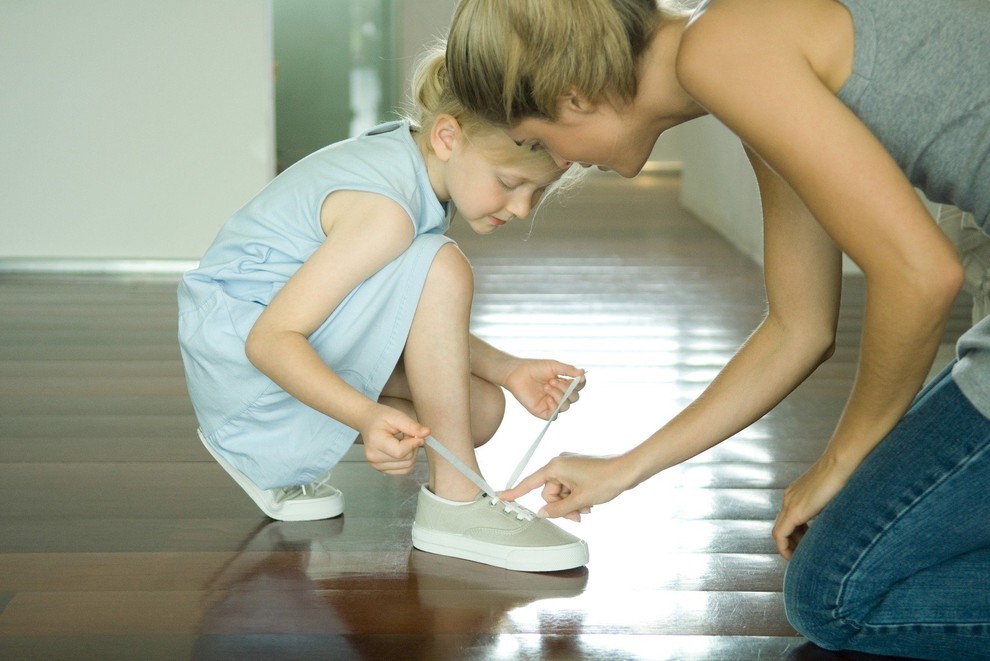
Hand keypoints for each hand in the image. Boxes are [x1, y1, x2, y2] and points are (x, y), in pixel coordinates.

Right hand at [359, 404, 427, 474]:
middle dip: (413, 447)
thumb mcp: (397, 416)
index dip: (413, 444)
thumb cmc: (381, 417)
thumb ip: (412, 426)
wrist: (368, 421)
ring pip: (406, 467)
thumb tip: (427, 433)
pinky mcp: (381, 469)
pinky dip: (407, 460)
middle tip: (408, 435)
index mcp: (376, 442)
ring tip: (404, 442)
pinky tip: (402, 449)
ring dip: (411, 454)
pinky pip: (403, 470)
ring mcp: (376, 465)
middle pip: (405, 460)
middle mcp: (374, 457)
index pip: (400, 452)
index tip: (418, 435)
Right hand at [499, 452, 629, 521]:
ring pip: (561, 492)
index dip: (515, 491)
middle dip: (561, 506)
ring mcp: (570, 466)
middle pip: (549, 492)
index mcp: (555, 466)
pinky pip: (570, 488)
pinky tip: (589, 502)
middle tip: (577, 514)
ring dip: (571, 503)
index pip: (530, 482)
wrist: (627, 470)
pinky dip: (577, 497)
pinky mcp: (579, 470)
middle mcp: (560, 463)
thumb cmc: (605, 480)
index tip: (501, 496)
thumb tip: (543, 512)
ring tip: (587, 508)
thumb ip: (558, 509)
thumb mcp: (579, 500)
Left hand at [503, 359, 584, 419]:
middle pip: (574, 398)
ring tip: (546, 386)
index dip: (581, 384)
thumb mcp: (554, 366)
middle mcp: (560, 394)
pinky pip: (555, 416)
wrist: (517, 373)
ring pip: (566, 407)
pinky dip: (554, 408)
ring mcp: (552, 403)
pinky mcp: (542, 411)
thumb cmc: (535, 368)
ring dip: (559, 396)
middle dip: (566, 389)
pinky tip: (548, 398)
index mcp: (565, 383)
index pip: (579, 387)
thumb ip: (568, 370)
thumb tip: (583, 373)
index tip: (579, 378)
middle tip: (552, 380)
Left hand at [773, 453, 852, 558]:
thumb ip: (828, 507)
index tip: (806, 545)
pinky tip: (792, 557)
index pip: (789, 518)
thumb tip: (842, 519)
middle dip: (792, 542)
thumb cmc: (843, 475)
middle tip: (803, 554)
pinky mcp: (794, 511)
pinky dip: (783, 547)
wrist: (840, 462)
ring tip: (800, 557)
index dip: (796, 534)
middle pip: (783, 526)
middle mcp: (789, 498)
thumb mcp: (833, 495)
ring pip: (779, 532)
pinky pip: (780, 535)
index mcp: (796, 493)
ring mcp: (789, 503)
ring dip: (788, 546)